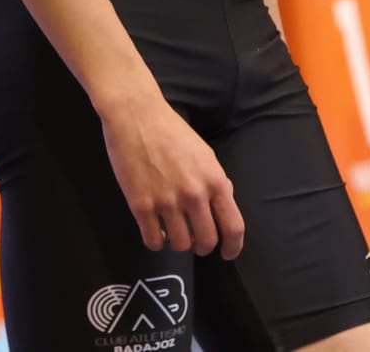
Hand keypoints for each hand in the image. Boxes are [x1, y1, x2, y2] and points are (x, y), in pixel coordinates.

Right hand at [101, 94, 244, 259]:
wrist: (136, 116)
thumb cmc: (172, 130)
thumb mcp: (205, 153)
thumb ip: (215, 181)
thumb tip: (221, 207)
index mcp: (214, 181)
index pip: (233, 227)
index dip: (233, 246)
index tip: (228, 253)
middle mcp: (194, 195)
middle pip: (206, 241)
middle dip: (203, 246)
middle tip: (196, 241)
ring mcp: (167, 202)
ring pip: (180, 245)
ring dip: (178, 243)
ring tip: (173, 231)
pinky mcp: (141, 206)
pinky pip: (153, 241)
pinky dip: (156, 241)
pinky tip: (155, 231)